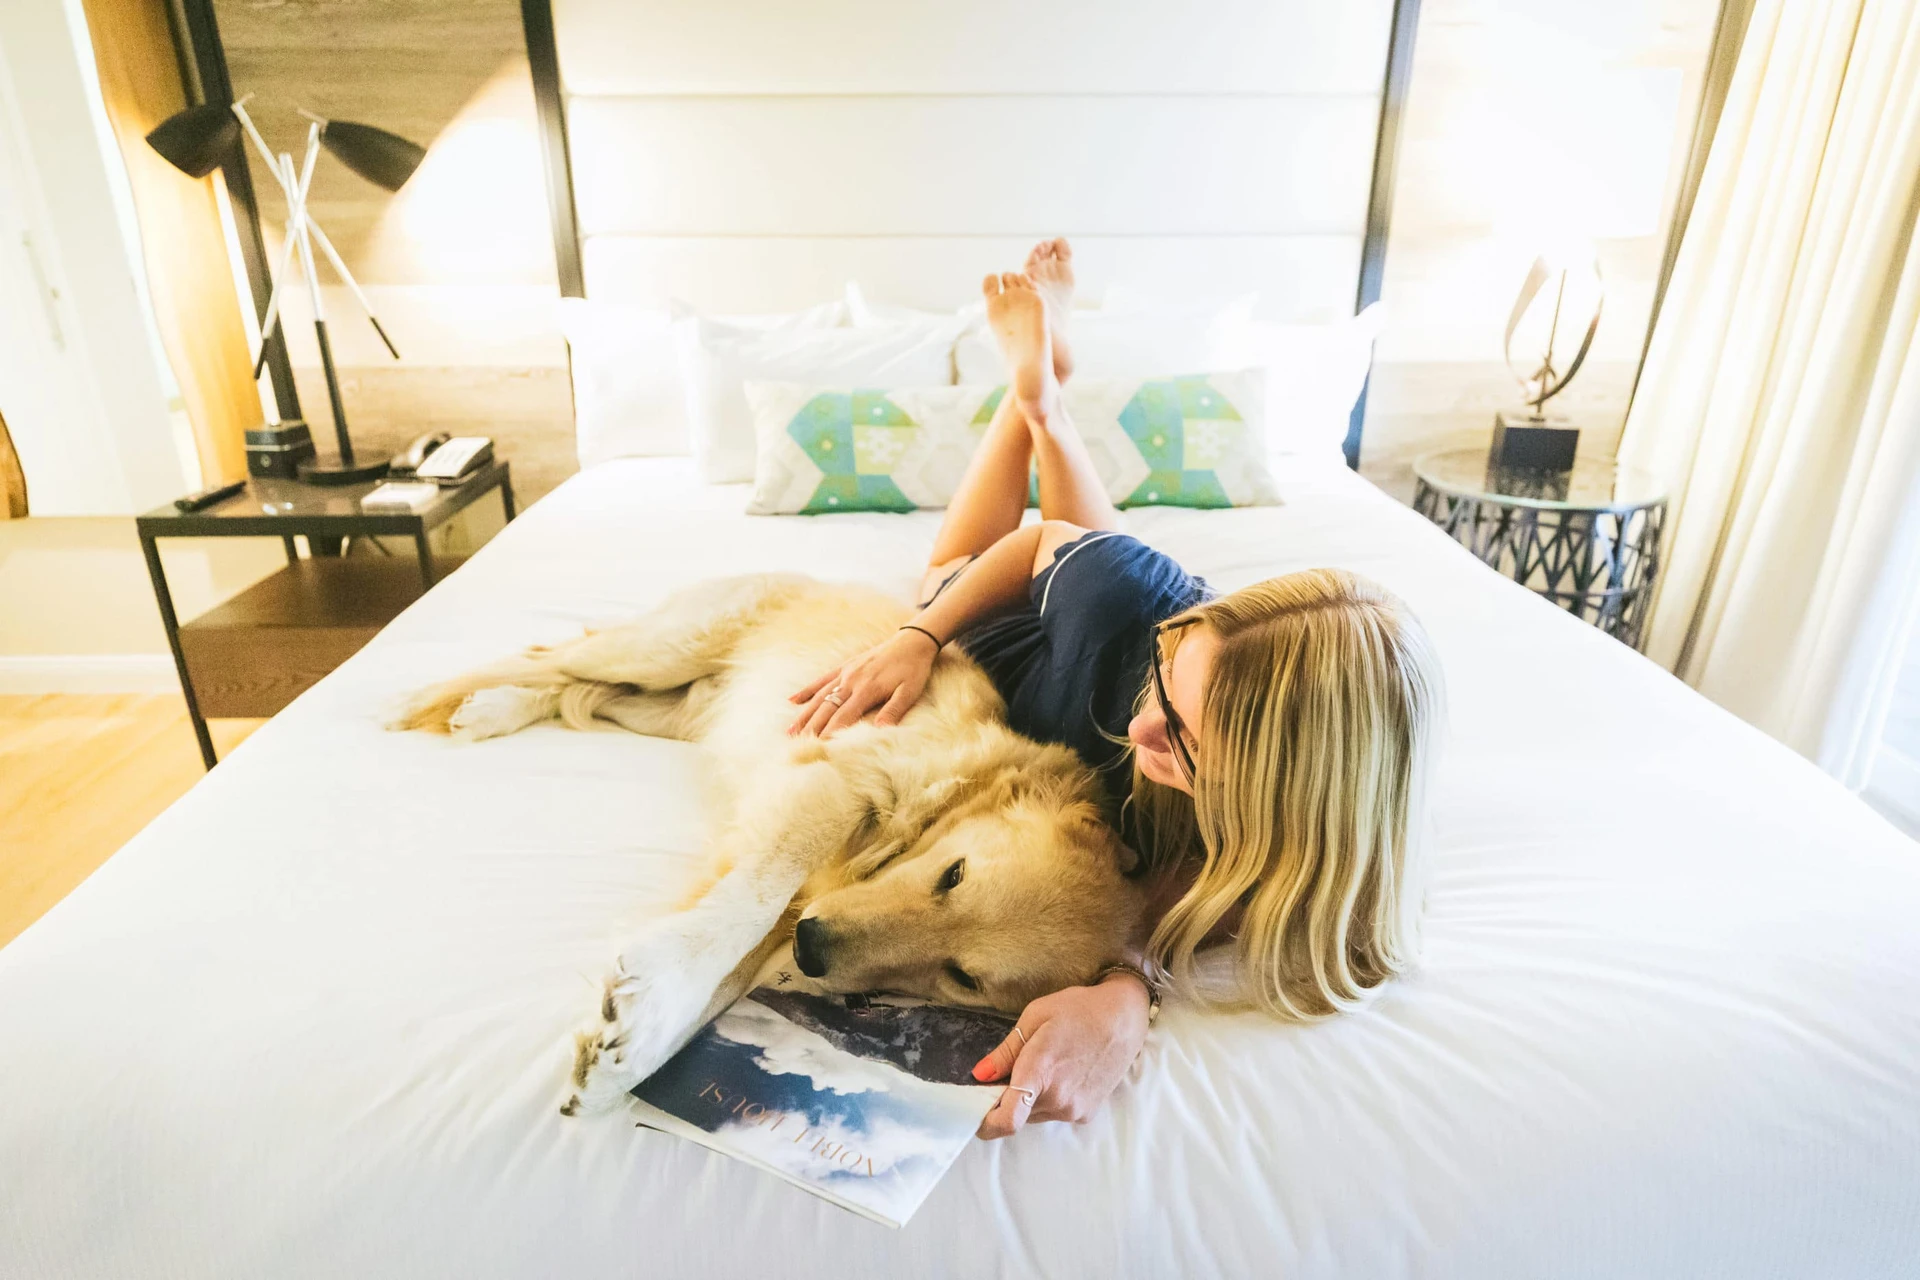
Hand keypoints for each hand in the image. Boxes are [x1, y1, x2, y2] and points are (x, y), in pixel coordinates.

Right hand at [787, 628, 939, 737]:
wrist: (911, 641)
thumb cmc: (913, 669)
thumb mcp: (909, 691)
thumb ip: (894, 711)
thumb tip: (880, 731)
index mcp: (866, 690)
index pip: (843, 717)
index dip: (830, 733)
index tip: (818, 749)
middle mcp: (851, 681)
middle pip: (826, 709)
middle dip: (811, 729)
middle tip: (797, 747)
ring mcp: (845, 673)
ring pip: (819, 696)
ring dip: (804, 715)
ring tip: (790, 731)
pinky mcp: (845, 666)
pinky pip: (822, 680)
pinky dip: (807, 691)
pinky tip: (792, 701)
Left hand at [973, 973, 1150, 1138]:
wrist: (1124, 1018)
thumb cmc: (1078, 1010)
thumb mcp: (1035, 1017)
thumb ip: (1005, 1052)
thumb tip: (979, 1075)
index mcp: (1040, 1072)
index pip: (1007, 1120)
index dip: (985, 1125)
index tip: (974, 1116)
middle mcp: (1058, 1098)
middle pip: (1017, 1115)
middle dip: (1006, 1100)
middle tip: (1012, 1070)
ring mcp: (1074, 1109)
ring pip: (1034, 1115)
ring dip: (1028, 1100)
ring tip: (1044, 1065)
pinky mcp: (1086, 1114)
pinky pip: (1054, 1113)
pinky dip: (1048, 1099)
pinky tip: (1062, 1072)